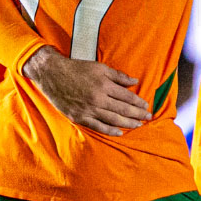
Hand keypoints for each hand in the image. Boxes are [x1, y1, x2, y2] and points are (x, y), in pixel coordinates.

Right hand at [22, 46, 151, 135]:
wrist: (52, 75)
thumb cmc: (76, 69)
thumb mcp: (99, 67)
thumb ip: (118, 76)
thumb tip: (134, 81)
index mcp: (104, 85)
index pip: (127, 96)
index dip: (138, 102)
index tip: (146, 106)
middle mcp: (98, 99)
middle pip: (123, 109)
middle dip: (137, 114)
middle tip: (148, 117)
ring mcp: (88, 109)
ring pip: (113, 119)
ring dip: (128, 123)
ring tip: (138, 125)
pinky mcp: (79, 117)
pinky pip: (98, 126)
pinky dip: (110, 130)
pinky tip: (120, 132)